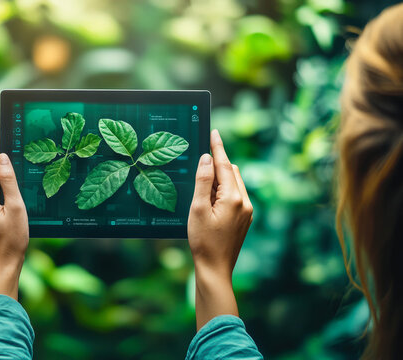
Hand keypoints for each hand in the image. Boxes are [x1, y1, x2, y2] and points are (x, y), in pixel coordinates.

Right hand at [187, 129, 252, 328]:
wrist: (215, 269)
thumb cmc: (203, 241)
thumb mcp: (197, 209)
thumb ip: (202, 182)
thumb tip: (206, 160)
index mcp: (233, 198)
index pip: (225, 165)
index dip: (218, 148)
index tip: (215, 132)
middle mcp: (245, 202)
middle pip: (232, 173)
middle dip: (217, 165)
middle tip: (199, 165)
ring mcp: (247, 212)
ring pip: (234, 184)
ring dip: (220, 179)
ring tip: (201, 189)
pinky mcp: (244, 219)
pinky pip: (235, 196)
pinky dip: (223, 191)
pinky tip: (209, 201)